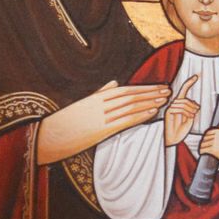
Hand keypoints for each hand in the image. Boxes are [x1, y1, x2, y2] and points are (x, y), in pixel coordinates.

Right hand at [37, 80, 165, 163]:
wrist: (49, 136)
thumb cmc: (65, 122)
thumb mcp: (82, 104)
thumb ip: (100, 93)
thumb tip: (114, 82)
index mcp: (97, 98)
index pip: (126, 90)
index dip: (144, 88)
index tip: (158, 86)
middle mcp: (101, 105)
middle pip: (132, 96)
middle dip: (151, 93)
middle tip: (168, 90)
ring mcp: (102, 117)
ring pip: (131, 107)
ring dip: (150, 102)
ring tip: (164, 100)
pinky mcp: (102, 130)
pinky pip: (126, 120)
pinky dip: (141, 115)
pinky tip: (152, 112)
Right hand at [164, 75, 200, 148]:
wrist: (175, 140)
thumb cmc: (181, 131)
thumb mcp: (190, 118)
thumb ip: (192, 109)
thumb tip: (195, 103)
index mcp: (180, 104)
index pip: (184, 90)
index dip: (189, 82)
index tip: (196, 77)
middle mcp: (174, 104)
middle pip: (185, 98)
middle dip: (193, 105)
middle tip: (196, 112)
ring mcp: (171, 108)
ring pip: (184, 103)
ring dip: (191, 110)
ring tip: (192, 116)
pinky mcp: (168, 112)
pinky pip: (179, 108)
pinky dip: (187, 112)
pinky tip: (188, 117)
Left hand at [198, 126, 218, 166]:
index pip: (208, 132)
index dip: (205, 137)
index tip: (205, 140)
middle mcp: (216, 136)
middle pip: (205, 138)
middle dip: (203, 142)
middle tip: (203, 146)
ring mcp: (214, 142)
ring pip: (203, 144)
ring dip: (201, 147)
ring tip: (202, 150)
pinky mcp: (212, 149)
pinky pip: (204, 149)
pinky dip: (201, 151)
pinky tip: (202, 153)